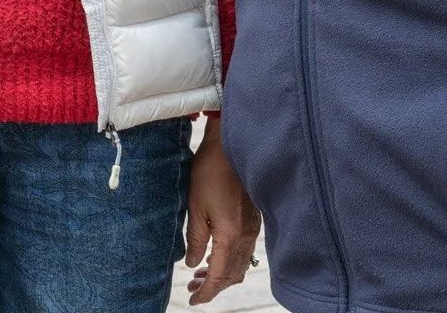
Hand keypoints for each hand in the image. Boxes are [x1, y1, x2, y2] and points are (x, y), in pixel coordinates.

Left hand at [184, 117, 261, 304]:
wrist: (229, 147)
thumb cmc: (210, 173)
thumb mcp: (195, 207)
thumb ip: (196, 240)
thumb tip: (192, 263)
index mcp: (231, 236)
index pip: (219, 276)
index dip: (206, 292)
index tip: (192, 300)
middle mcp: (246, 237)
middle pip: (232, 275)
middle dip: (213, 286)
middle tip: (192, 288)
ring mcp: (253, 229)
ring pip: (240, 265)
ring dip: (222, 274)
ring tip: (200, 274)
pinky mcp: (254, 221)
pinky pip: (245, 252)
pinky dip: (231, 261)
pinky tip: (216, 255)